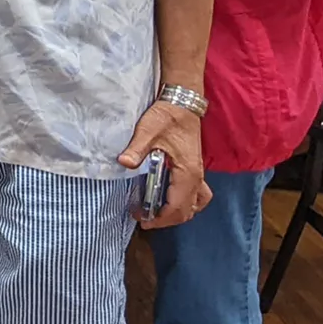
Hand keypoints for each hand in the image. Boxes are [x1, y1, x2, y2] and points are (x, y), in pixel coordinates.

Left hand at [120, 103, 208, 229]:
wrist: (181, 103)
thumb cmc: (166, 117)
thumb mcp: (147, 131)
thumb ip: (136, 149)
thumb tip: (124, 163)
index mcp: (187, 172)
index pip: (178, 206)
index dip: (161, 218)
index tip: (142, 219)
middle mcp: (197, 177)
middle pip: (187, 210)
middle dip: (166, 219)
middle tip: (143, 217)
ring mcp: (198, 173)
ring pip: (195, 204)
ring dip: (177, 212)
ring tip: (156, 212)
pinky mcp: (195, 169)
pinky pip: (197, 194)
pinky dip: (185, 202)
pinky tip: (169, 199)